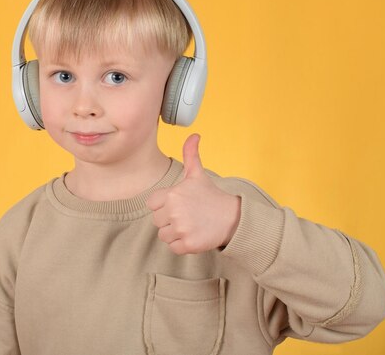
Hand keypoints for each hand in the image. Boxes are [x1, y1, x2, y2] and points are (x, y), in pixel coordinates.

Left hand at [146, 134, 240, 254]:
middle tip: (188, 215)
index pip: (152, 204)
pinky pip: (173, 248)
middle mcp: (174, 211)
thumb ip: (190, 154)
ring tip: (191, 225)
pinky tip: (194, 235)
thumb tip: (194, 135)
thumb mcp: (197, 174)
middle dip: (170, 220)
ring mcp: (181, 229)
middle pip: (157, 221)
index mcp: (171, 194)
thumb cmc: (210, 196)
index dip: (164, 205)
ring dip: (175, 233)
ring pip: (164, 236)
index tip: (179, 204)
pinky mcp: (188, 244)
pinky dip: (182, 245)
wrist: (232, 218)